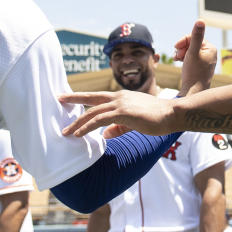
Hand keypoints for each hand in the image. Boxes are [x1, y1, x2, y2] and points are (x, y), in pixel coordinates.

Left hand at [59, 89, 177, 138]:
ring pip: (93, 112)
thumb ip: (119, 127)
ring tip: (66, 131)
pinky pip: (100, 120)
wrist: (172, 114)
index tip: (68, 97)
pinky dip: (87, 126)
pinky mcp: (124, 113)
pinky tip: (79, 134)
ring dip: (77, 122)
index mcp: (121, 97)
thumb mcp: (134, 122)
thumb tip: (106, 135)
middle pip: (91, 99)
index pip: (97, 96)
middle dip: (73, 100)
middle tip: (58, 100)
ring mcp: (121, 104)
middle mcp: (119, 97)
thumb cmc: (157, 118)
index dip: (82, 97)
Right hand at [174, 21, 216, 96]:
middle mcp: (210, 53)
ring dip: (181, 52)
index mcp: (210, 48)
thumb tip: (201, 20)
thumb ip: (196, 36)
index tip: (175, 48)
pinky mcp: (199, 66)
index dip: (182, 41)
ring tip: (177, 59)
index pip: (193, 37)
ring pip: (189, 50)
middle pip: (191, 43)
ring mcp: (205, 60)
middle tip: (176, 56)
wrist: (193, 92)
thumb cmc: (193, 73)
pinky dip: (183, 58)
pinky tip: (178, 62)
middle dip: (181, 47)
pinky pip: (190, 57)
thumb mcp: (192, 52)